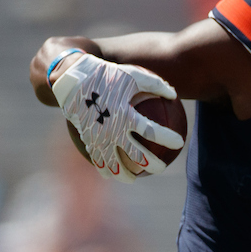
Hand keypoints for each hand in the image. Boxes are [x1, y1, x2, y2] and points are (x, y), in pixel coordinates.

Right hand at [50, 53, 183, 181]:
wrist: (72, 79)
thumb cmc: (106, 75)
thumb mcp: (132, 74)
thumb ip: (155, 84)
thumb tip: (174, 95)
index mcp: (125, 114)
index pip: (152, 131)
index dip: (168, 139)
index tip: (178, 142)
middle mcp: (112, 130)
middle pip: (138, 156)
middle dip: (153, 165)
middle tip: (161, 167)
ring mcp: (99, 139)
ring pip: (116, 166)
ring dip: (128, 175)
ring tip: (135, 177)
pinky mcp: (88, 141)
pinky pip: (98, 161)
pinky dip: (106, 169)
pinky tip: (112, 174)